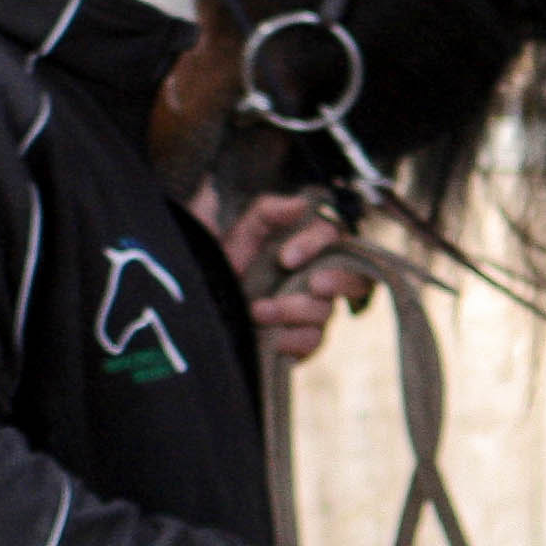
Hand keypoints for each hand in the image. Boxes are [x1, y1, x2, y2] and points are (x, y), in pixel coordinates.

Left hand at [199, 192, 377, 363]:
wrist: (192, 303)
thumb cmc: (213, 259)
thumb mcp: (230, 228)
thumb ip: (264, 212)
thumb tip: (300, 204)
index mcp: (300, 244)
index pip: (329, 236)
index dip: (315, 245)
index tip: (286, 258)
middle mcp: (312, 275)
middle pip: (352, 277)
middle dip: (337, 281)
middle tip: (314, 285)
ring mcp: (310, 310)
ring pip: (326, 311)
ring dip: (295, 312)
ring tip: (258, 313)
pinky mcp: (300, 339)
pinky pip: (312, 341)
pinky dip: (292, 341)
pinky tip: (267, 338)